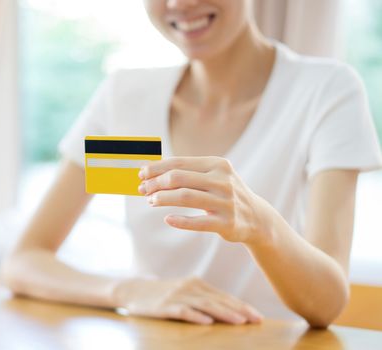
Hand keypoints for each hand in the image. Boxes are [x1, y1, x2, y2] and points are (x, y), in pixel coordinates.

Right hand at [113, 277, 262, 324]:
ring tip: (240, 322)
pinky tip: (207, 322)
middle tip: (257, 320)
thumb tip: (230, 310)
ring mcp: (177, 296)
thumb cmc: (163, 293)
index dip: (242, 306)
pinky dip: (196, 316)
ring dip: (224, 313)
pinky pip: (183, 311)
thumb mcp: (185, 290)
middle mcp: (189, 287)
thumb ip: (204, 297)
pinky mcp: (165, 306)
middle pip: (218, 300)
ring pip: (205, 305)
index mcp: (197, 283)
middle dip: (240, 310)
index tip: (258, 316)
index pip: (224, 296)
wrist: (133, 289)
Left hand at [138, 156, 272, 245]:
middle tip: (143, 190)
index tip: (141, 174)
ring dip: (162, 199)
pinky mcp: (226, 223)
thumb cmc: (225, 193)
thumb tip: (151, 169)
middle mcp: (222, 181)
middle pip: (179, 178)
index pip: (179, 163)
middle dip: (156, 183)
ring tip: (150, 201)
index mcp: (217, 165)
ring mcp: (225, 202)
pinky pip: (198, 222)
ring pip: (185, 197)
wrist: (257, 218)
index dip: (157, 168)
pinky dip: (180, 221)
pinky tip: (167, 219)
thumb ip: (187, 172)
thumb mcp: (213, 176)